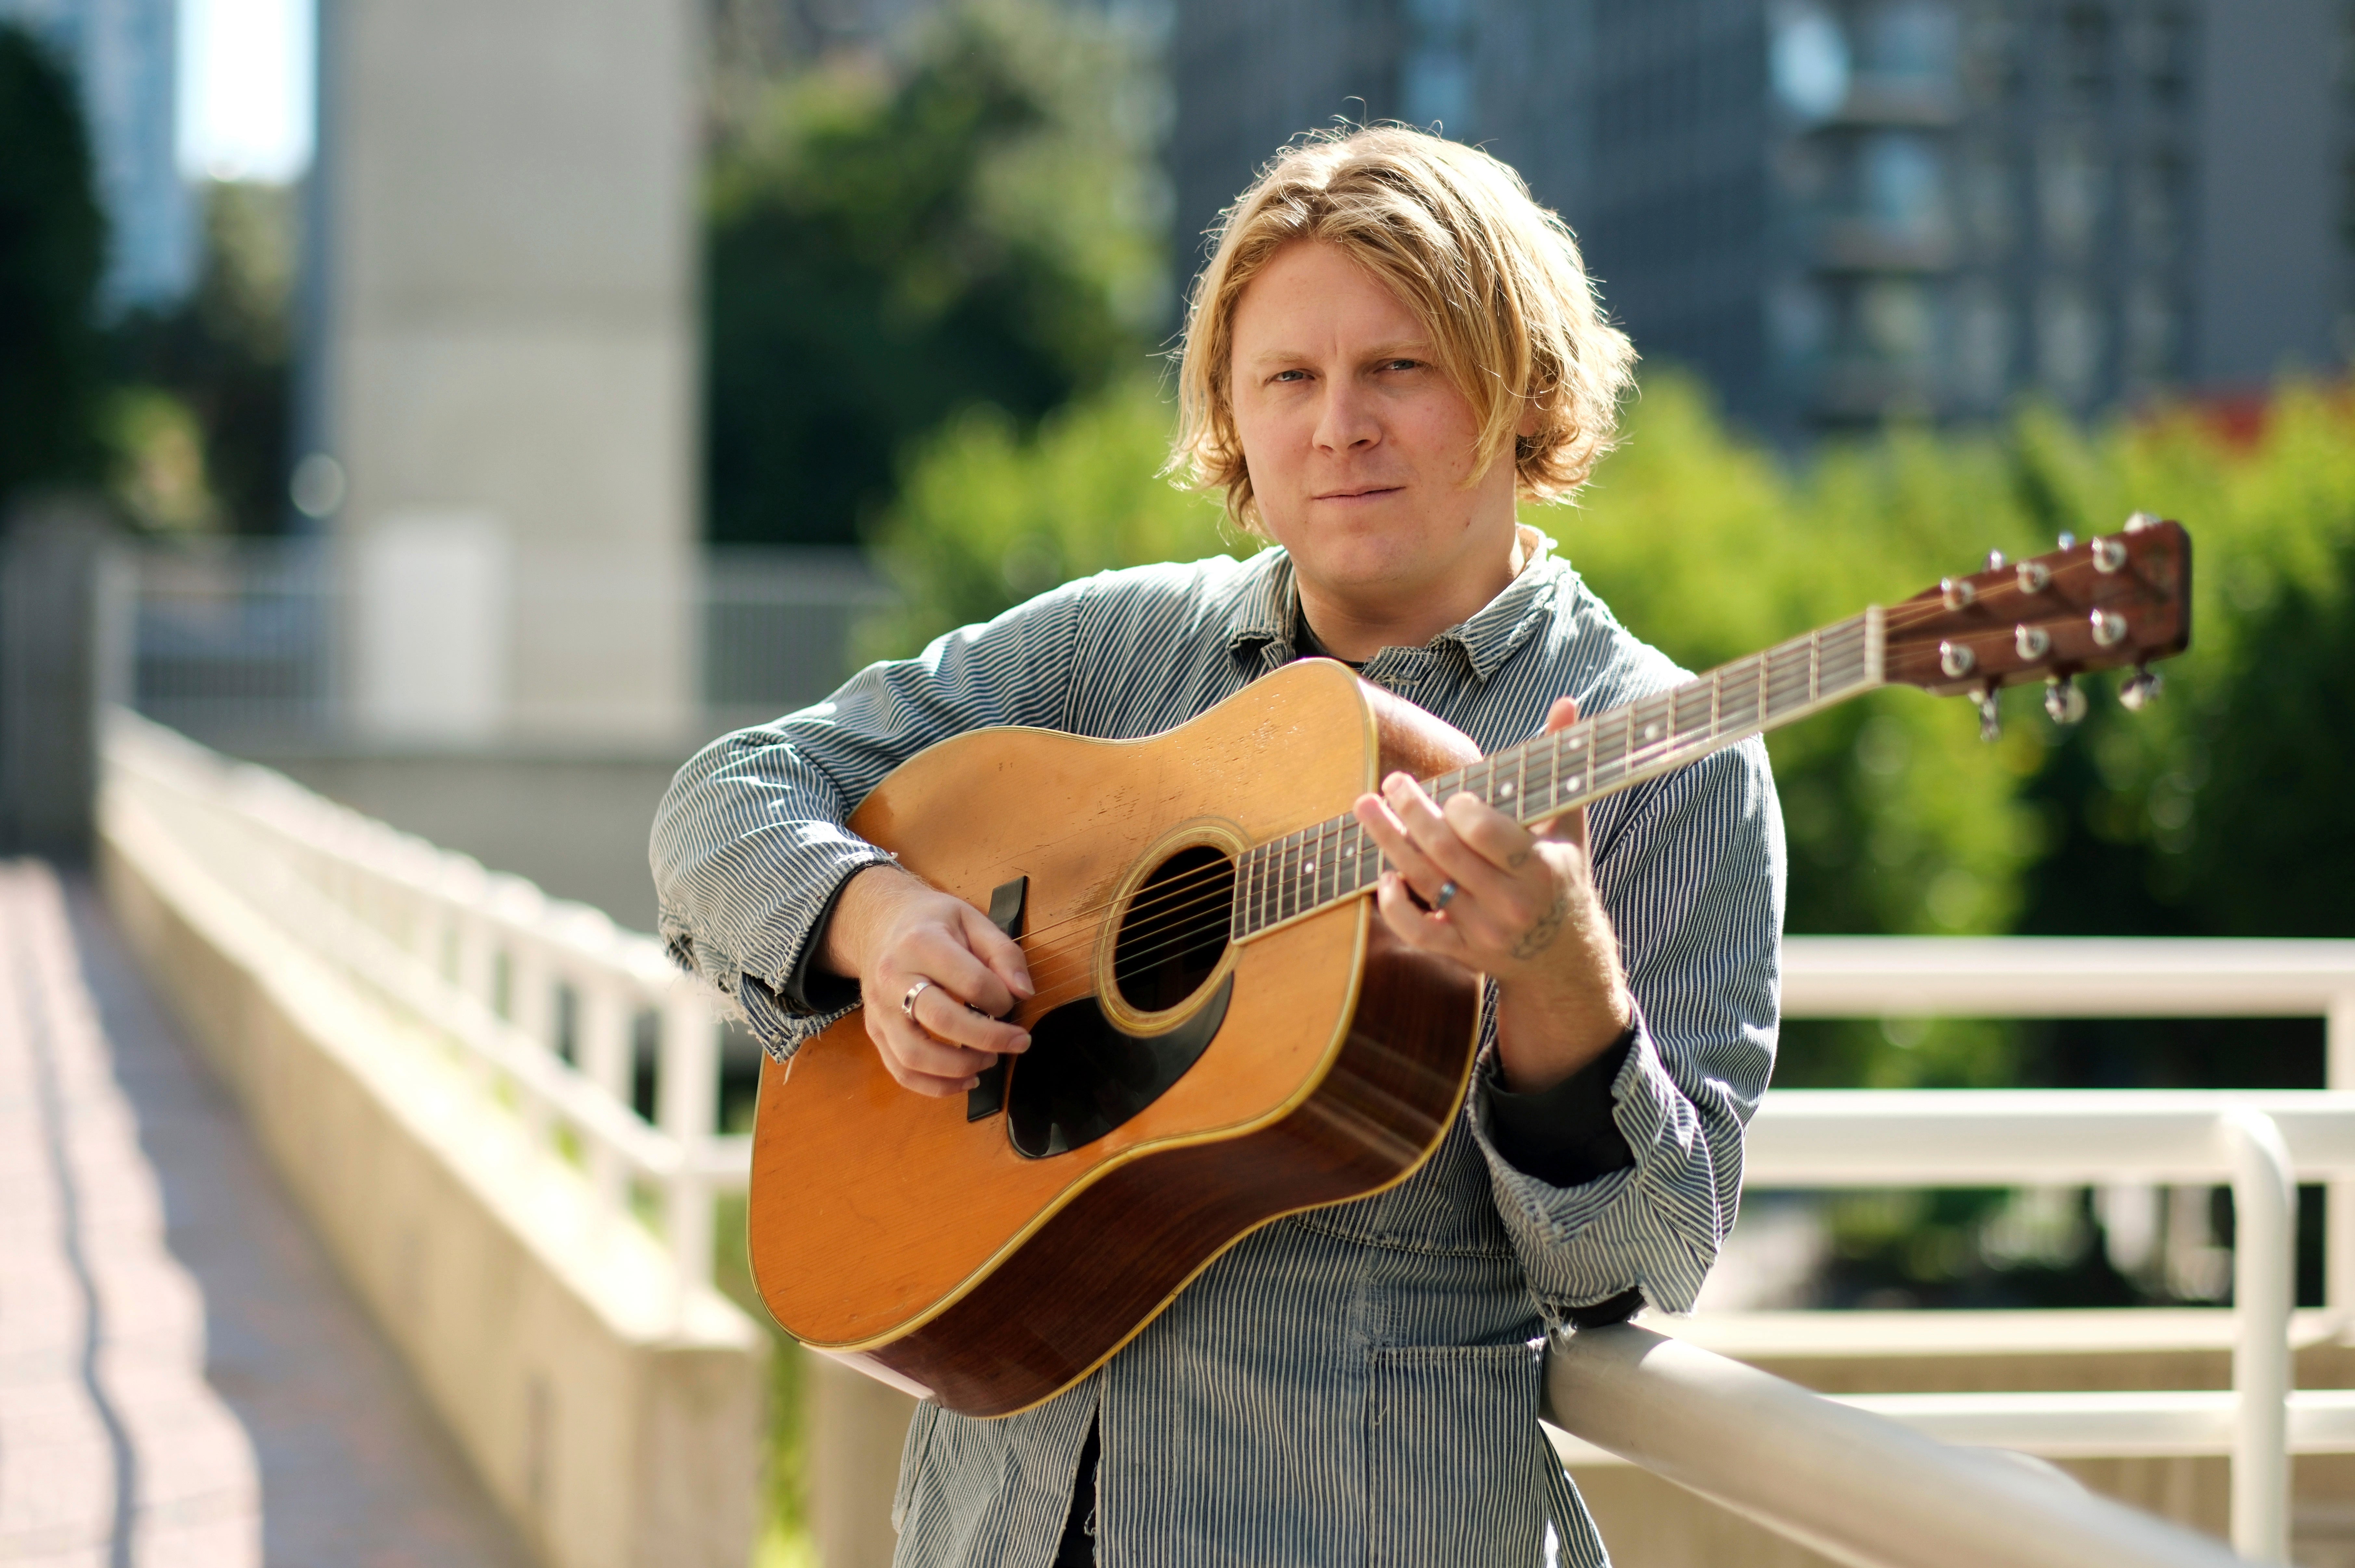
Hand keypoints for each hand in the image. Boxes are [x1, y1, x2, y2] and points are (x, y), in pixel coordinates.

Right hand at [820, 864, 1033, 1096]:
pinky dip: (935, 1085)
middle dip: (989, 1039)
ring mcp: (878, 1009)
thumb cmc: (932, 922)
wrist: (879, 923)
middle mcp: (892, 978)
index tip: (1011, 999)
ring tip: (989, 1060)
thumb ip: (1003, 953)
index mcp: (921, 943)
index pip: (971, 982)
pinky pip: (901, 1071)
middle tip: (1018, 1042)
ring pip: (915, 1055)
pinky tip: (965, 1080)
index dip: (1001, 998)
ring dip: (960, 1068)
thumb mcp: (972, 920)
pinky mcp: (875, 1031)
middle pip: (942, 1022)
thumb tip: (1023, 992)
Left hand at [1350, 696, 1631, 1092]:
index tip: (1452, 793)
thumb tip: (1564, 704)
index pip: (1488, 834)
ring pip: (1425, 883)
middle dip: (1412, 811)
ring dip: (1389, 841)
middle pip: (1446, 852)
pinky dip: (1395, 905)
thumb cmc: (1563, 876)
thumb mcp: (1569, 824)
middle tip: (1392, 782)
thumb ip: (1560, 764)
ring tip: (1366, 807)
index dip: (1461, 810)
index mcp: (1541, 869)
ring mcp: (1483, 931)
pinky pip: (1417, 932)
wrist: (1564, 958)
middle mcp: (1511, 903)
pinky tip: (1384, 875)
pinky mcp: (1460, 953)